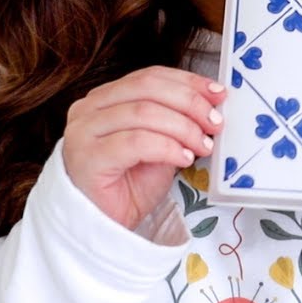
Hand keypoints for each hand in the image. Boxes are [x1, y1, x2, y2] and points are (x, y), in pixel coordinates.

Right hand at [62, 66, 225, 229]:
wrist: (104, 226)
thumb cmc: (130, 184)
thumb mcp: (162, 143)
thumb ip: (177, 120)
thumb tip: (212, 103)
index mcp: (106, 97)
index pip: (151, 76)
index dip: (188, 82)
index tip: (218, 94)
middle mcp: (89, 109)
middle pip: (148, 88)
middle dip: (190, 103)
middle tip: (215, 122)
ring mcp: (84, 132)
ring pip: (144, 113)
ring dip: (183, 127)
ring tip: (203, 145)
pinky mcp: (87, 157)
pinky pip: (137, 142)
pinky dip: (168, 147)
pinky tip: (184, 158)